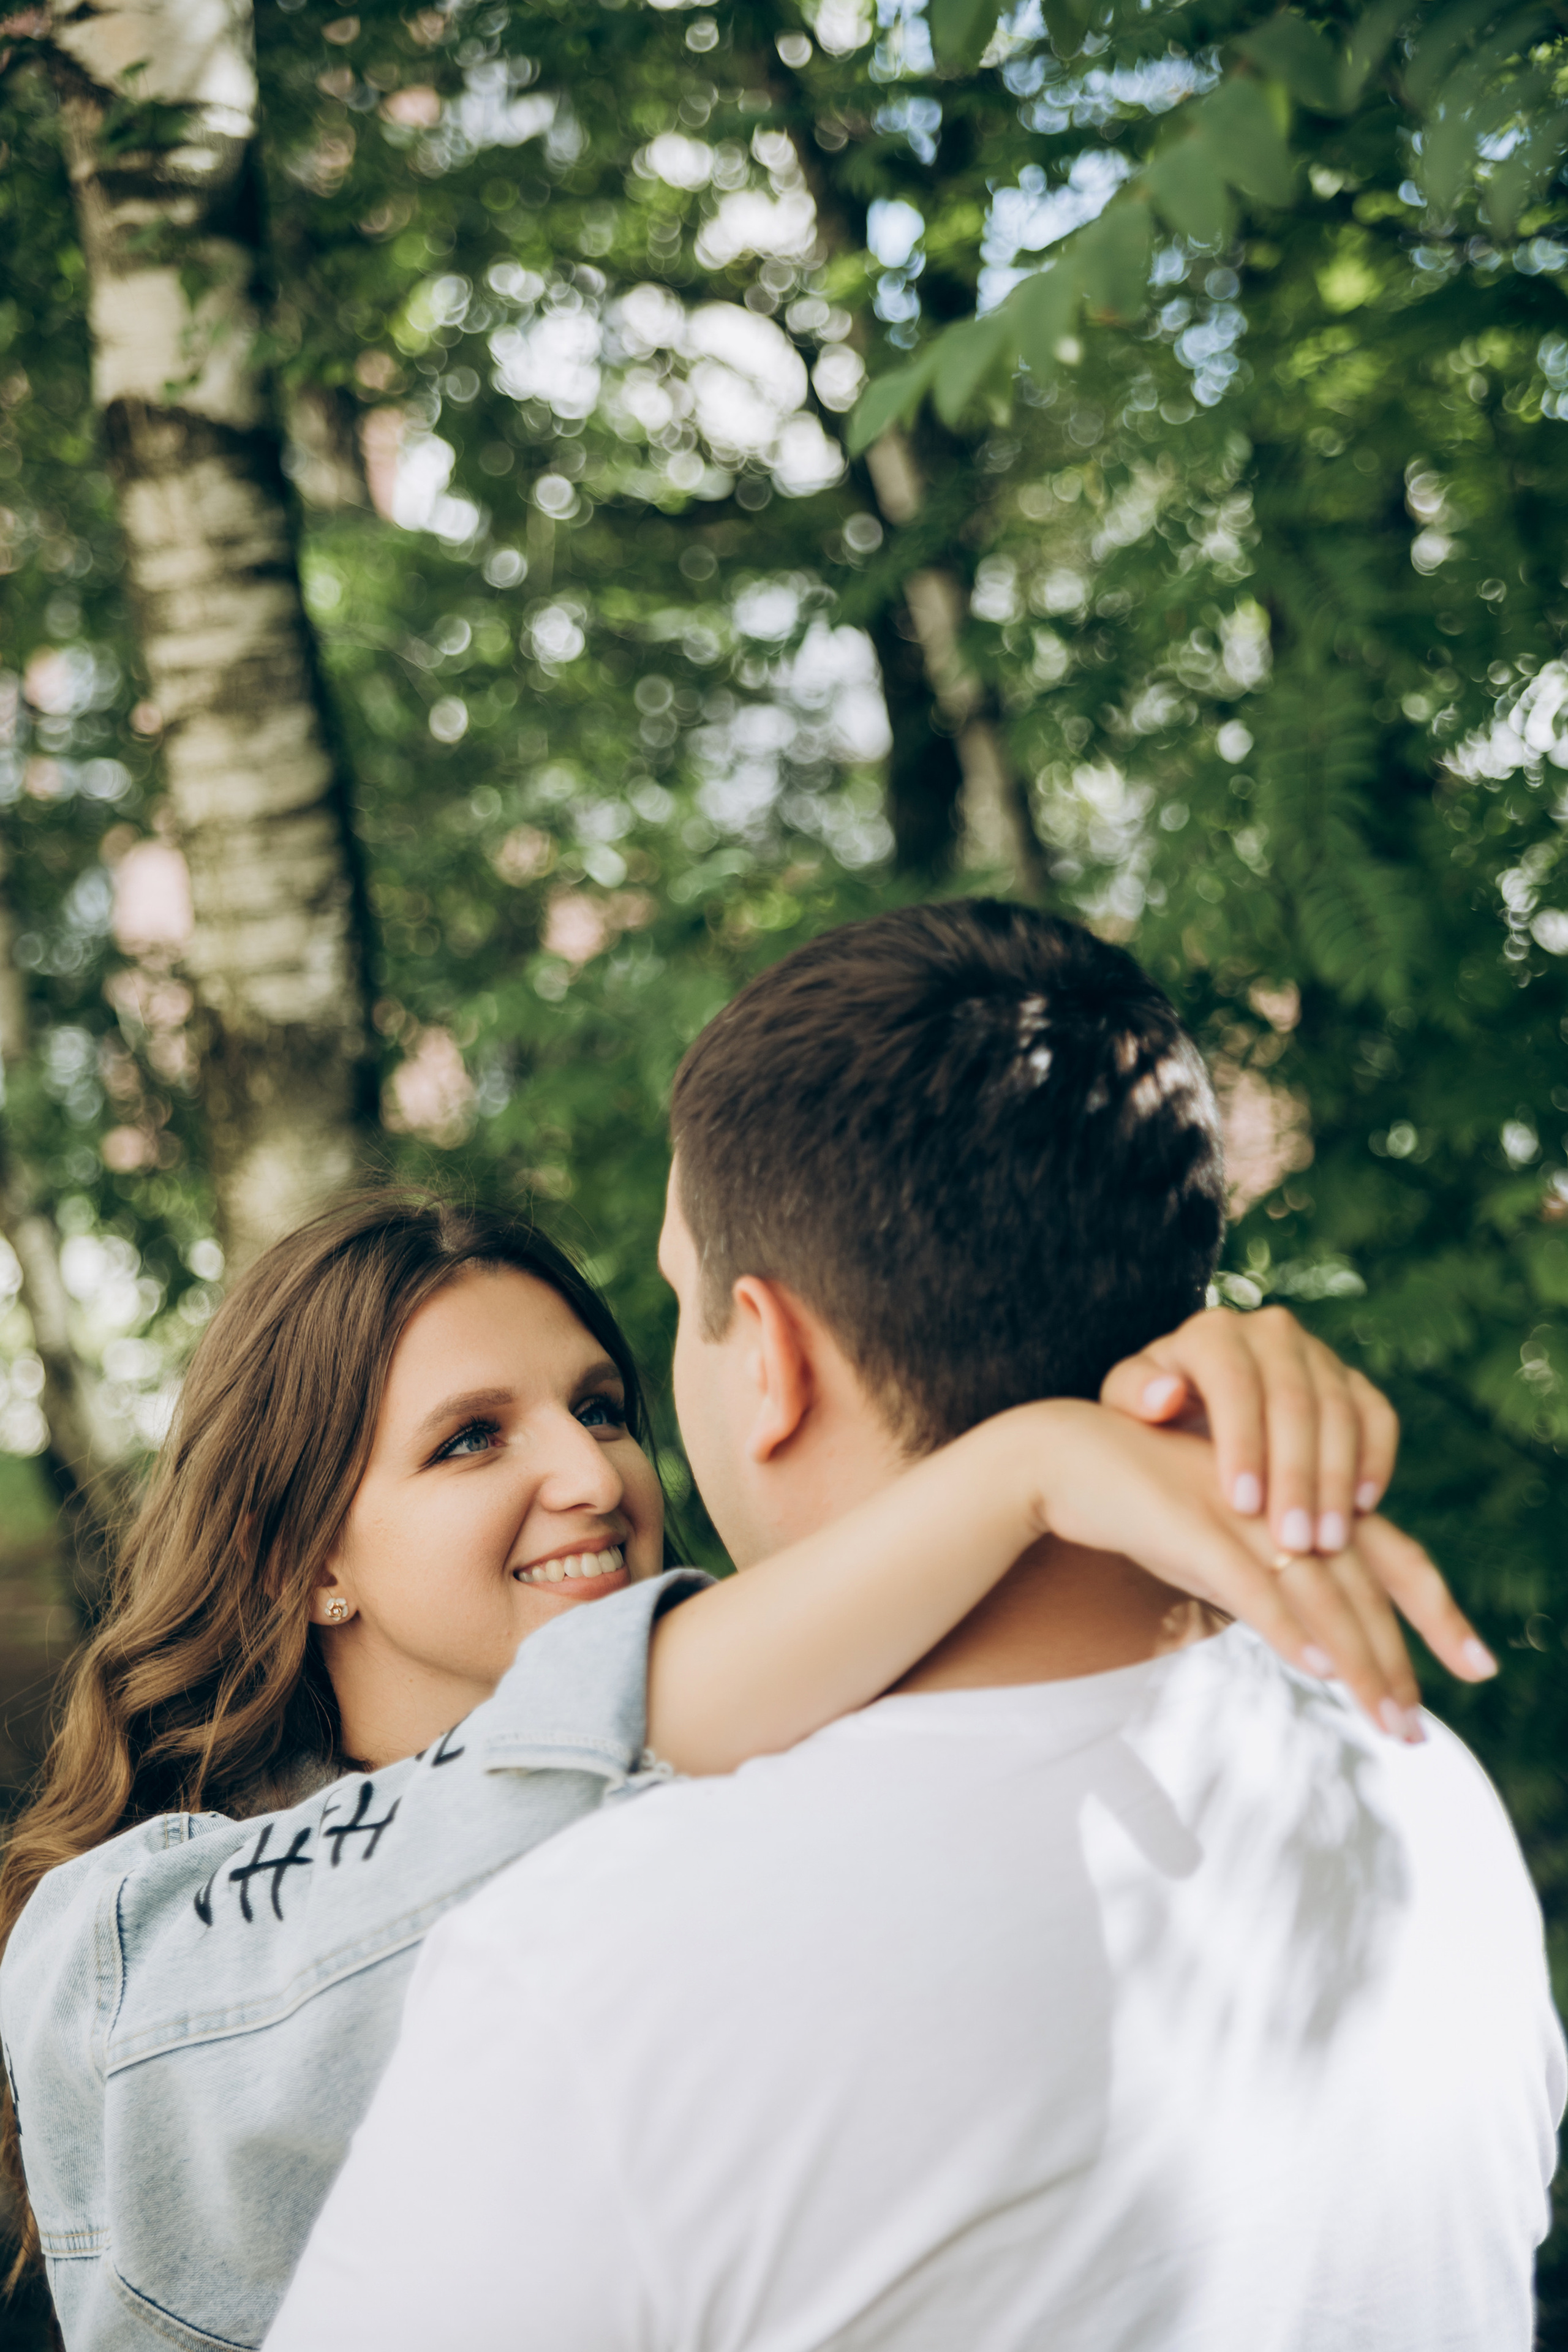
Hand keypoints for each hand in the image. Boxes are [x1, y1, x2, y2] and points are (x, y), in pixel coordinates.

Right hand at [1023, 1402, 1496, 1740]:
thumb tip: (1320, 1647)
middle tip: (1415, 1729)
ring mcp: (1243, 1511)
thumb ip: (1272, 1586)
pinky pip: (1251, 1583)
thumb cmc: (1146, 1505)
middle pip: (1364, 1587)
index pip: (1391, 1560)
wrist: (1067, 1456)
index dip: (1436, 1613)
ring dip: (1358, 1661)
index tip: (1477, 1666)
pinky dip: (1287, 1627)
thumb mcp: (1224, 1547)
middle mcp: (1285, 1502)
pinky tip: (1316, 1667)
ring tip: (1386, 1718)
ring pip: (1318, 1593)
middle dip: (1395, 1663)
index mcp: (1300, 1502)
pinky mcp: (1195, 1525)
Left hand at [1102, 1304, 1395, 1557]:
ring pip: (1340, 1411)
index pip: (1234, 1384)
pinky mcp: (1353, 1381)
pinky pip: (1377, 1416)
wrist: (1197, 1409)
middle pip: (1294, 1402)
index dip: (1242, 1445)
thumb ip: (1133, 1395)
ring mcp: (1318, 1353)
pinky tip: (1363, 1510)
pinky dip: (1375, 1460)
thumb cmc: (1156, 1416)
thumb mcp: (1127, 1404)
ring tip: (1327, 1543)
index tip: (1241, 1506)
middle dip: (1296, 1476)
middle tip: (1294, 1542)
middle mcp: (1271, 1331)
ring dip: (1336, 1480)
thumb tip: (1165, 1396)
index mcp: (1212, 1332)